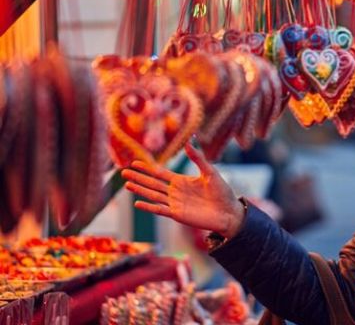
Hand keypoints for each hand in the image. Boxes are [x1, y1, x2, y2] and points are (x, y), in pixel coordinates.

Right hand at [122, 143, 244, 238]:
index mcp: (182, 181)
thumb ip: (198, 158)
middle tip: (123, 172)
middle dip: (138, 177)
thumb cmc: (222, 192)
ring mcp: (175, 204)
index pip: (160, 173)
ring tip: (127, 184)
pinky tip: (137, 203)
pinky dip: (149, 207)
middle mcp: (175, 192)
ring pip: (153, 195)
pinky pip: (160, 210)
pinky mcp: (178, 215)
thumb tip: (188, 142)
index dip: (147, 168)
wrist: (229, 212)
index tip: (134, 162)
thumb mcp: (210, 172)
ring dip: (140, 190)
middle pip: (152, 183)